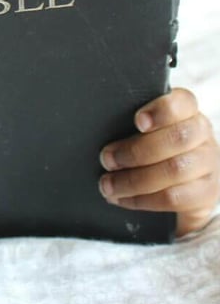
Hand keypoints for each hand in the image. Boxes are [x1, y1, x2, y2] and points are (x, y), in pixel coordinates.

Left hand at [99, 88, 219, 236]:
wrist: (182, 184)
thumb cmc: (152, 148)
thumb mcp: (144, 131)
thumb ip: (131, 125)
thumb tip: (96, 127)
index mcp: (187, 112)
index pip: (182, 102)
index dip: (161, 110)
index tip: (137, 121)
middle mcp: (202, 135)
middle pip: (178, 138)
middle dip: (136, 151)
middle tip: (107, 159)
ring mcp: (208, 165)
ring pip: (176, 170)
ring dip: (134, 180)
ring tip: (108, 184)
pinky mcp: (207, 193)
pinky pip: (176, 199)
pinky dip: (144, 200)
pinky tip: (124, 199)